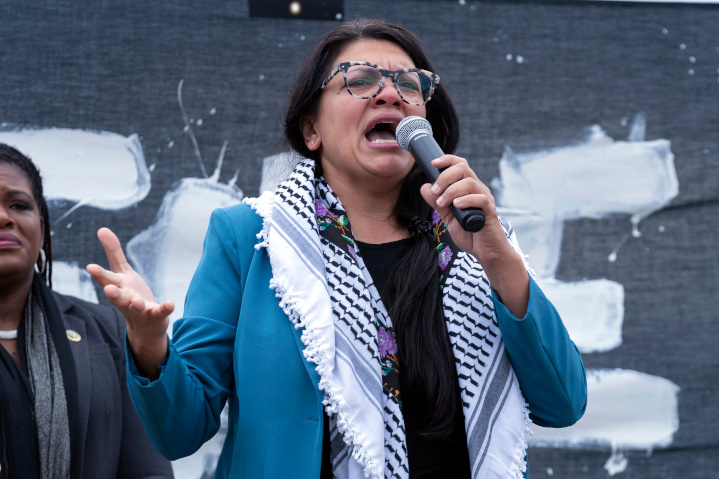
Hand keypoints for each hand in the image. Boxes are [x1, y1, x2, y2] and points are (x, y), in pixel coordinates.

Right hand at [86, 227, 172, 377]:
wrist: (144, 325)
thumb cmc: (130, 294)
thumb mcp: (122, 272)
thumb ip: (113, 252)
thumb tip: (102, 228)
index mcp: (118, 287)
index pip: (107, 280)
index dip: (99, 274)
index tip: (90, 267)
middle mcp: (126, 299)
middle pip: (118, 296)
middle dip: (112, 293)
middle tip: (108, 289)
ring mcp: (140, 309)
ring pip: (135, 307)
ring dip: (135, 304)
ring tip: (136, 301)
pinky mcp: (155, 315)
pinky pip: (160, 312)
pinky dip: (165, 308)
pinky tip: (171, 303)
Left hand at [419, 155, 511, 261]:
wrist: (486, 251)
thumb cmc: (469, 233)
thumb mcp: (448, 218)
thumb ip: (437, 203)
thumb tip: (425, 187)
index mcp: (468, 188)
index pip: (460, 165)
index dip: (447, 160)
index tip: (433, 163)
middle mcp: (478, 189)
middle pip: (463, 168)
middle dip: (445, 176)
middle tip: (435, 191)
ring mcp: (485, 199)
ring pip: (469, 182)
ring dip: (451, 191)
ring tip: (443, 203)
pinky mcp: (490, 211)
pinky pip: (480, 199)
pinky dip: (466, 200)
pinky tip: (456, 206)